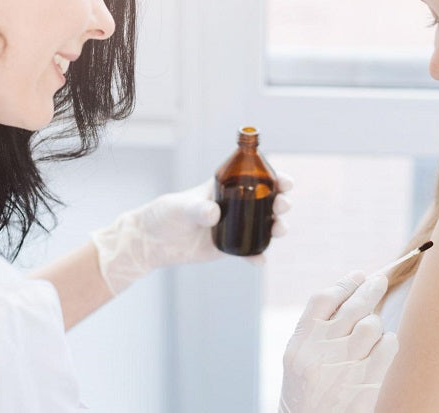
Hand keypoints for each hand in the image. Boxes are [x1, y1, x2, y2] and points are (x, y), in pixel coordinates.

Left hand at [90, 175, 292, 294]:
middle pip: (268, 201)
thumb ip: (197, 209)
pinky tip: (261, 260)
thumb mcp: (180, 207)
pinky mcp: (228, 247)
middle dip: (282, 203)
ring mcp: (234, 226)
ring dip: (277, 227)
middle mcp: (235, 205)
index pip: (256, 178)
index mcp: (225, 187)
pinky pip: (249, 251)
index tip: (286, 182)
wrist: (152, 242)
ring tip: (279, 230)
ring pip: (264, 225)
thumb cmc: (165, 214)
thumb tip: (214, 214)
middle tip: (282, 206)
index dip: (276, 178)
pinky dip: (257, 256)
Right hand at [279, 272, 398, 412]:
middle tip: (379, 280)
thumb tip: (347, 295)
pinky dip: (389, 341)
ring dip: (376, 322)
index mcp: (301, 343)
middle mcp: (322, 351)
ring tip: (372, 329)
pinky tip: (383, 345)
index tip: (357, 275)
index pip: (323, 300)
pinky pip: (388, 346)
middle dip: (369, 289)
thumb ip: (317, 329)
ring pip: (372, 324)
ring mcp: (346, 366)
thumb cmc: (305, 391)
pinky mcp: (367, 380)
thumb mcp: (298, 358)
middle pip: (352, 307)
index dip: (343, 283)